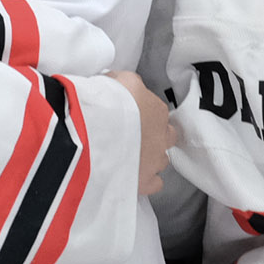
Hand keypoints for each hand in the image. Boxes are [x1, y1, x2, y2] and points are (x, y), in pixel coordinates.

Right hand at [107, 71, 176, 196]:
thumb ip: (127, 83)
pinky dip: (147, 181)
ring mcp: (155, 160)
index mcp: (157, 110)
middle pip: (167, 137)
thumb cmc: (107, 103)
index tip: (130, 118)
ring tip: (130, 158)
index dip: (144, 115)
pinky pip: (155, 183)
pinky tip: (135, 177)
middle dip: (154, 137)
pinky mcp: (145, 181)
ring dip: (149, 158)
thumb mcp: (119, 80)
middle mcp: (162, 136)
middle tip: (134, 138)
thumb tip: (126, 84)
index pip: (157, 112)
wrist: (96, 130)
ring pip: (161, 160)